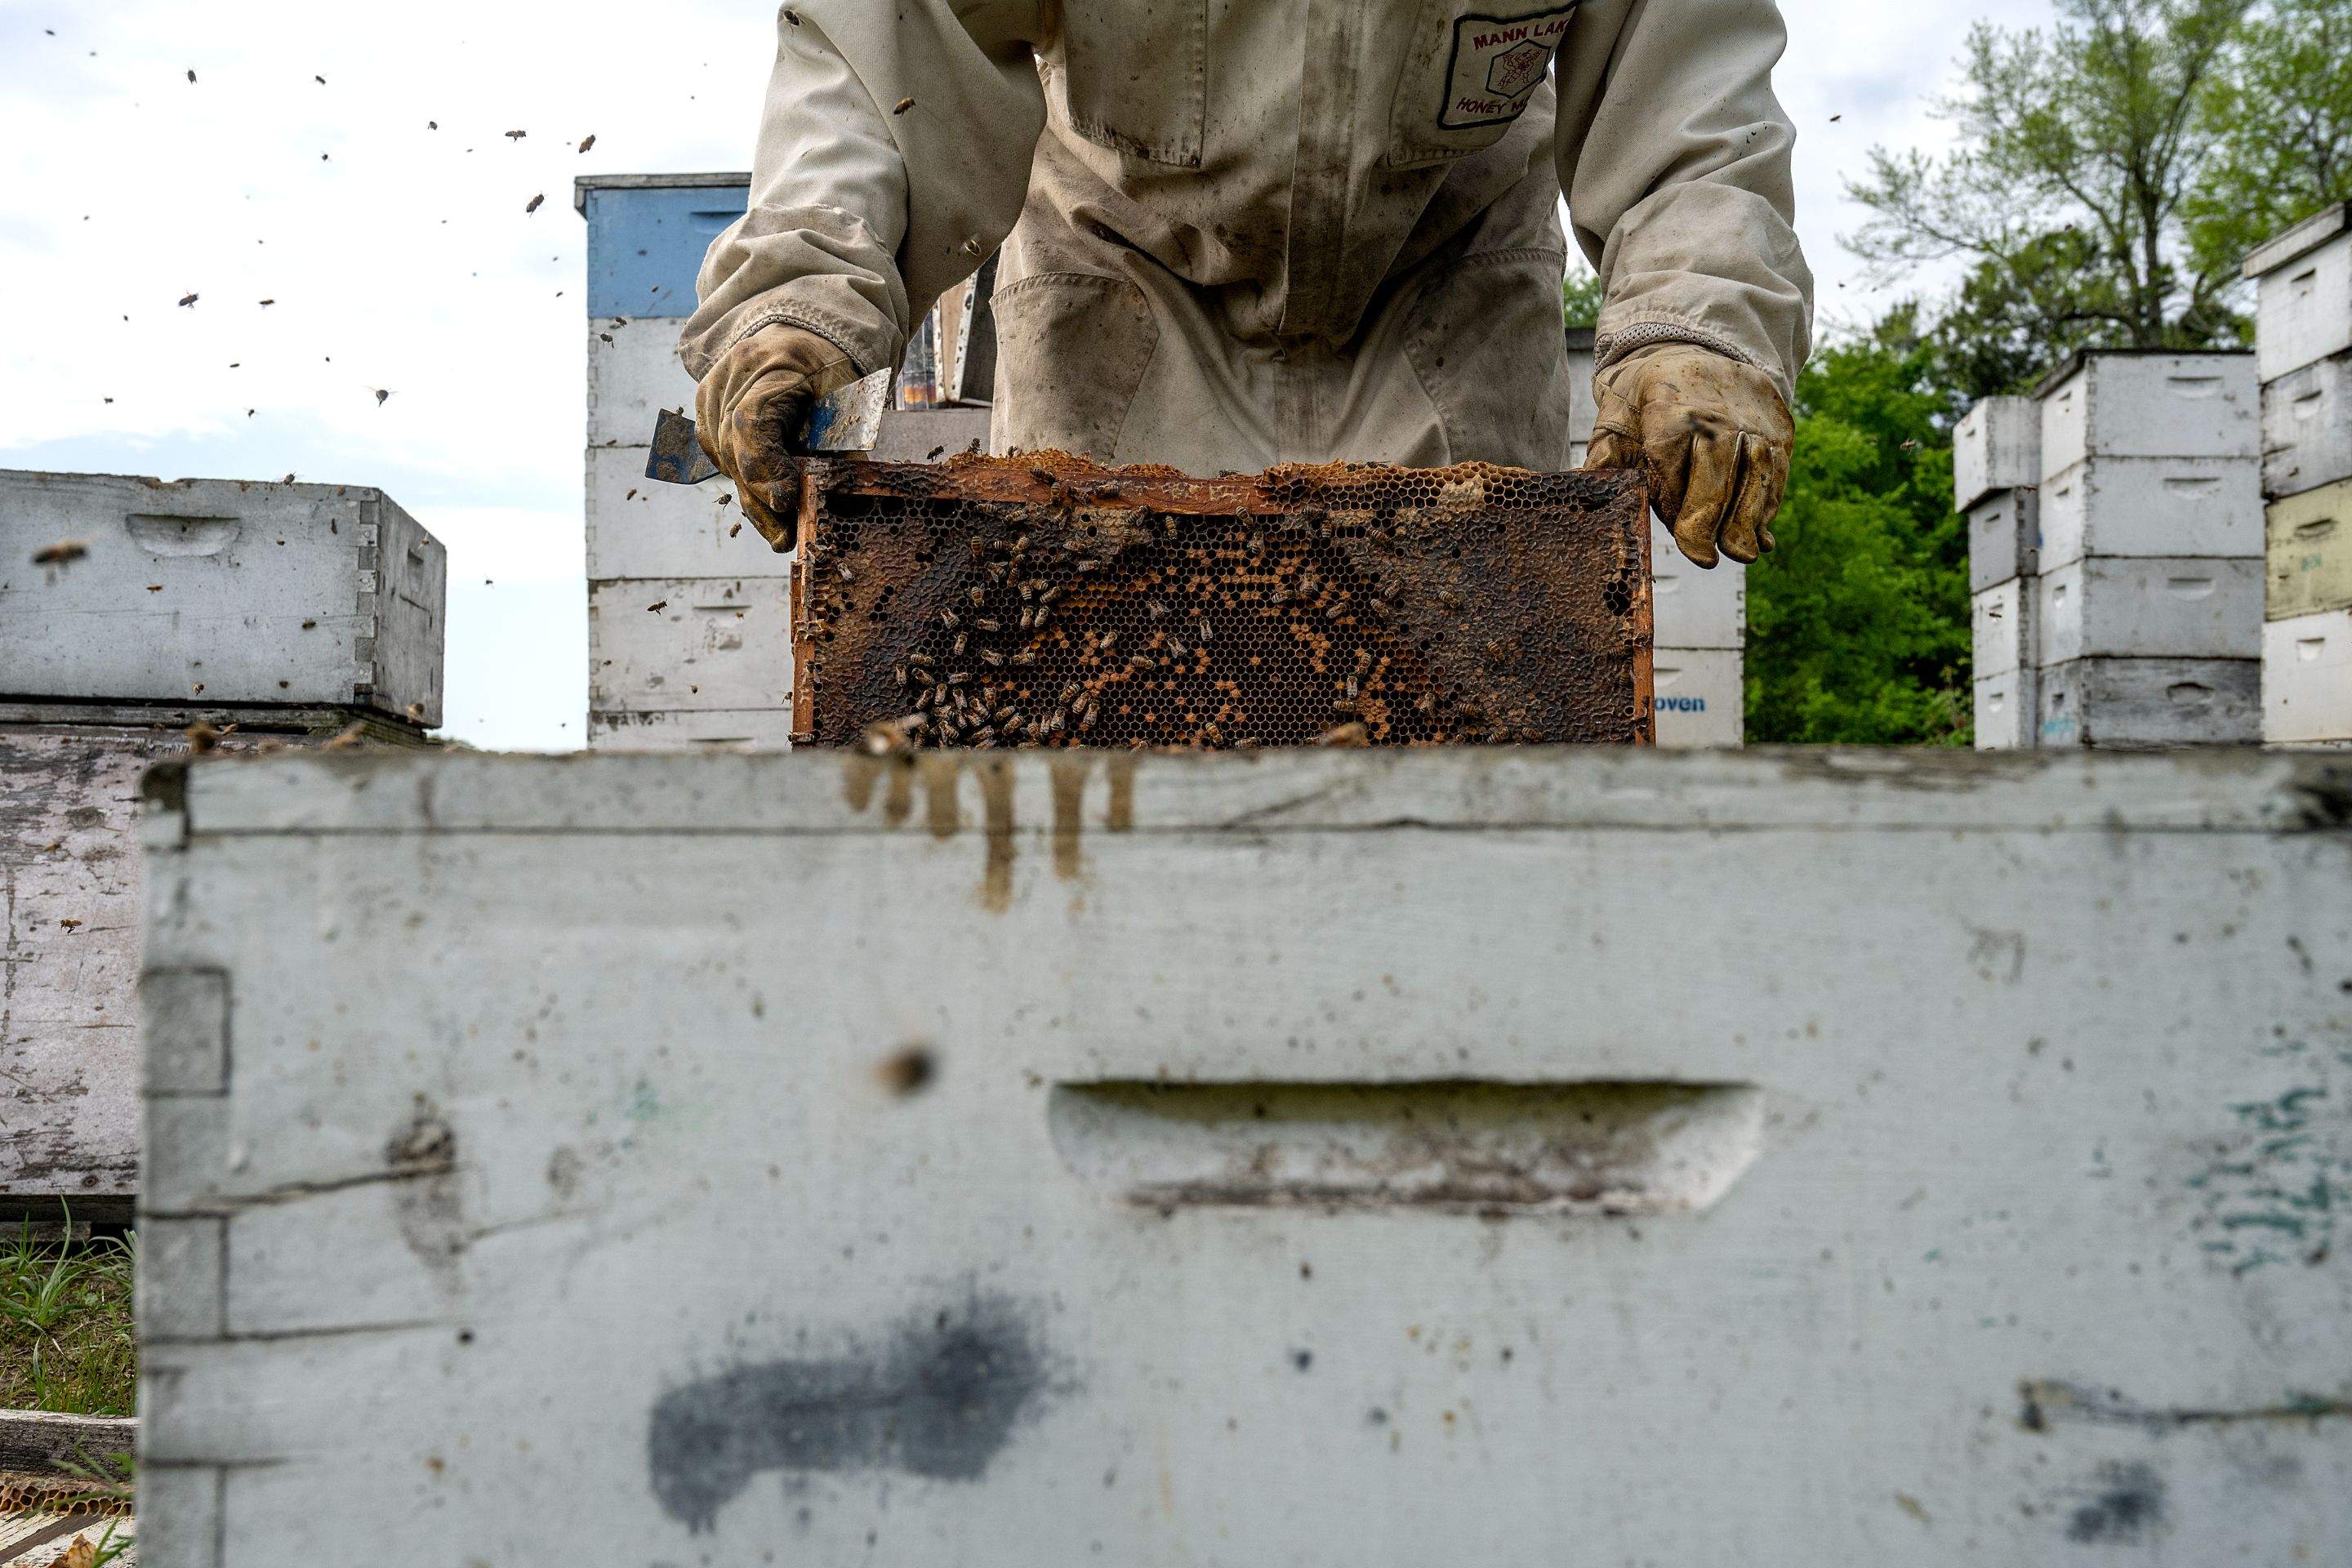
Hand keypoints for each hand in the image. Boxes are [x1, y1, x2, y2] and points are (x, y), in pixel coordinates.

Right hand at [694, 324, 861, 550]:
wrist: (803, 331)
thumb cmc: (832, 368)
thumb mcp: (849, 398)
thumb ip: (841, 444)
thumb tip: (836, 499)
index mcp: (773, 363)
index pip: (752, 421)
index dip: (764, 466)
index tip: (786, 502)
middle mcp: (733, 372)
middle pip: (734, 444)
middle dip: (759, 496)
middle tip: (784, 538)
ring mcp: (713, 386)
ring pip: (722, 452)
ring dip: (749, 495)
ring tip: (776, 532)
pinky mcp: (706, 401)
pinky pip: (717, 448)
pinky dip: (740, 476)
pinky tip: (761, 501)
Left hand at [1584, 344, 1792, 567]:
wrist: (1698, 349)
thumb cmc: (1647, 395)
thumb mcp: (1615, 416)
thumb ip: (1604, 458)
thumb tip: (1578, 491)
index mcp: (1669, 410)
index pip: (1671, 465)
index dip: (1673, 507)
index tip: (1685, 545)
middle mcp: (1718, 413)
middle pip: (1720, 469)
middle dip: (1713, 519)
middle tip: (1708, 559)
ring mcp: (1754, 418)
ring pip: (1759, 471)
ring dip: (1750, 517)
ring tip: (1742, 553)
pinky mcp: (1780, 426)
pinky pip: (1778, 468)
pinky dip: (1768, 503)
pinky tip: (1758, 532)